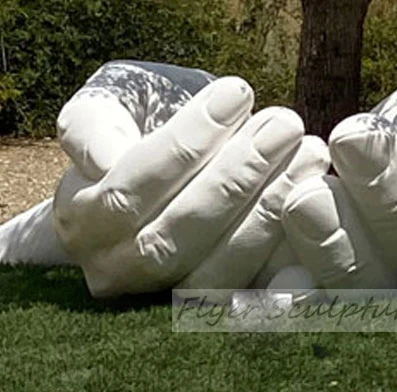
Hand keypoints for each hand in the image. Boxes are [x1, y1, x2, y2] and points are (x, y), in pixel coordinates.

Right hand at [52, 61, 328, 297]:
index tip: (238, 91)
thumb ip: (95, 125)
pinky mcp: (210, 304)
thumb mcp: (107, 106)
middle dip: (237, 176)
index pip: (128, 189)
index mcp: (79, 216)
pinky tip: (317, 210)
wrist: (162, 167)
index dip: (186, 143)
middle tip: (287, 122)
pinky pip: (248, 296)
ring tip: (309, 151)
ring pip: (214, 270)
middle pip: (173, 236)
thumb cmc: (136, 124)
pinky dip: (286, 262)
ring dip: (270, 210)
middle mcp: (112, 268)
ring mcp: (161, 295)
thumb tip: (106, 160)